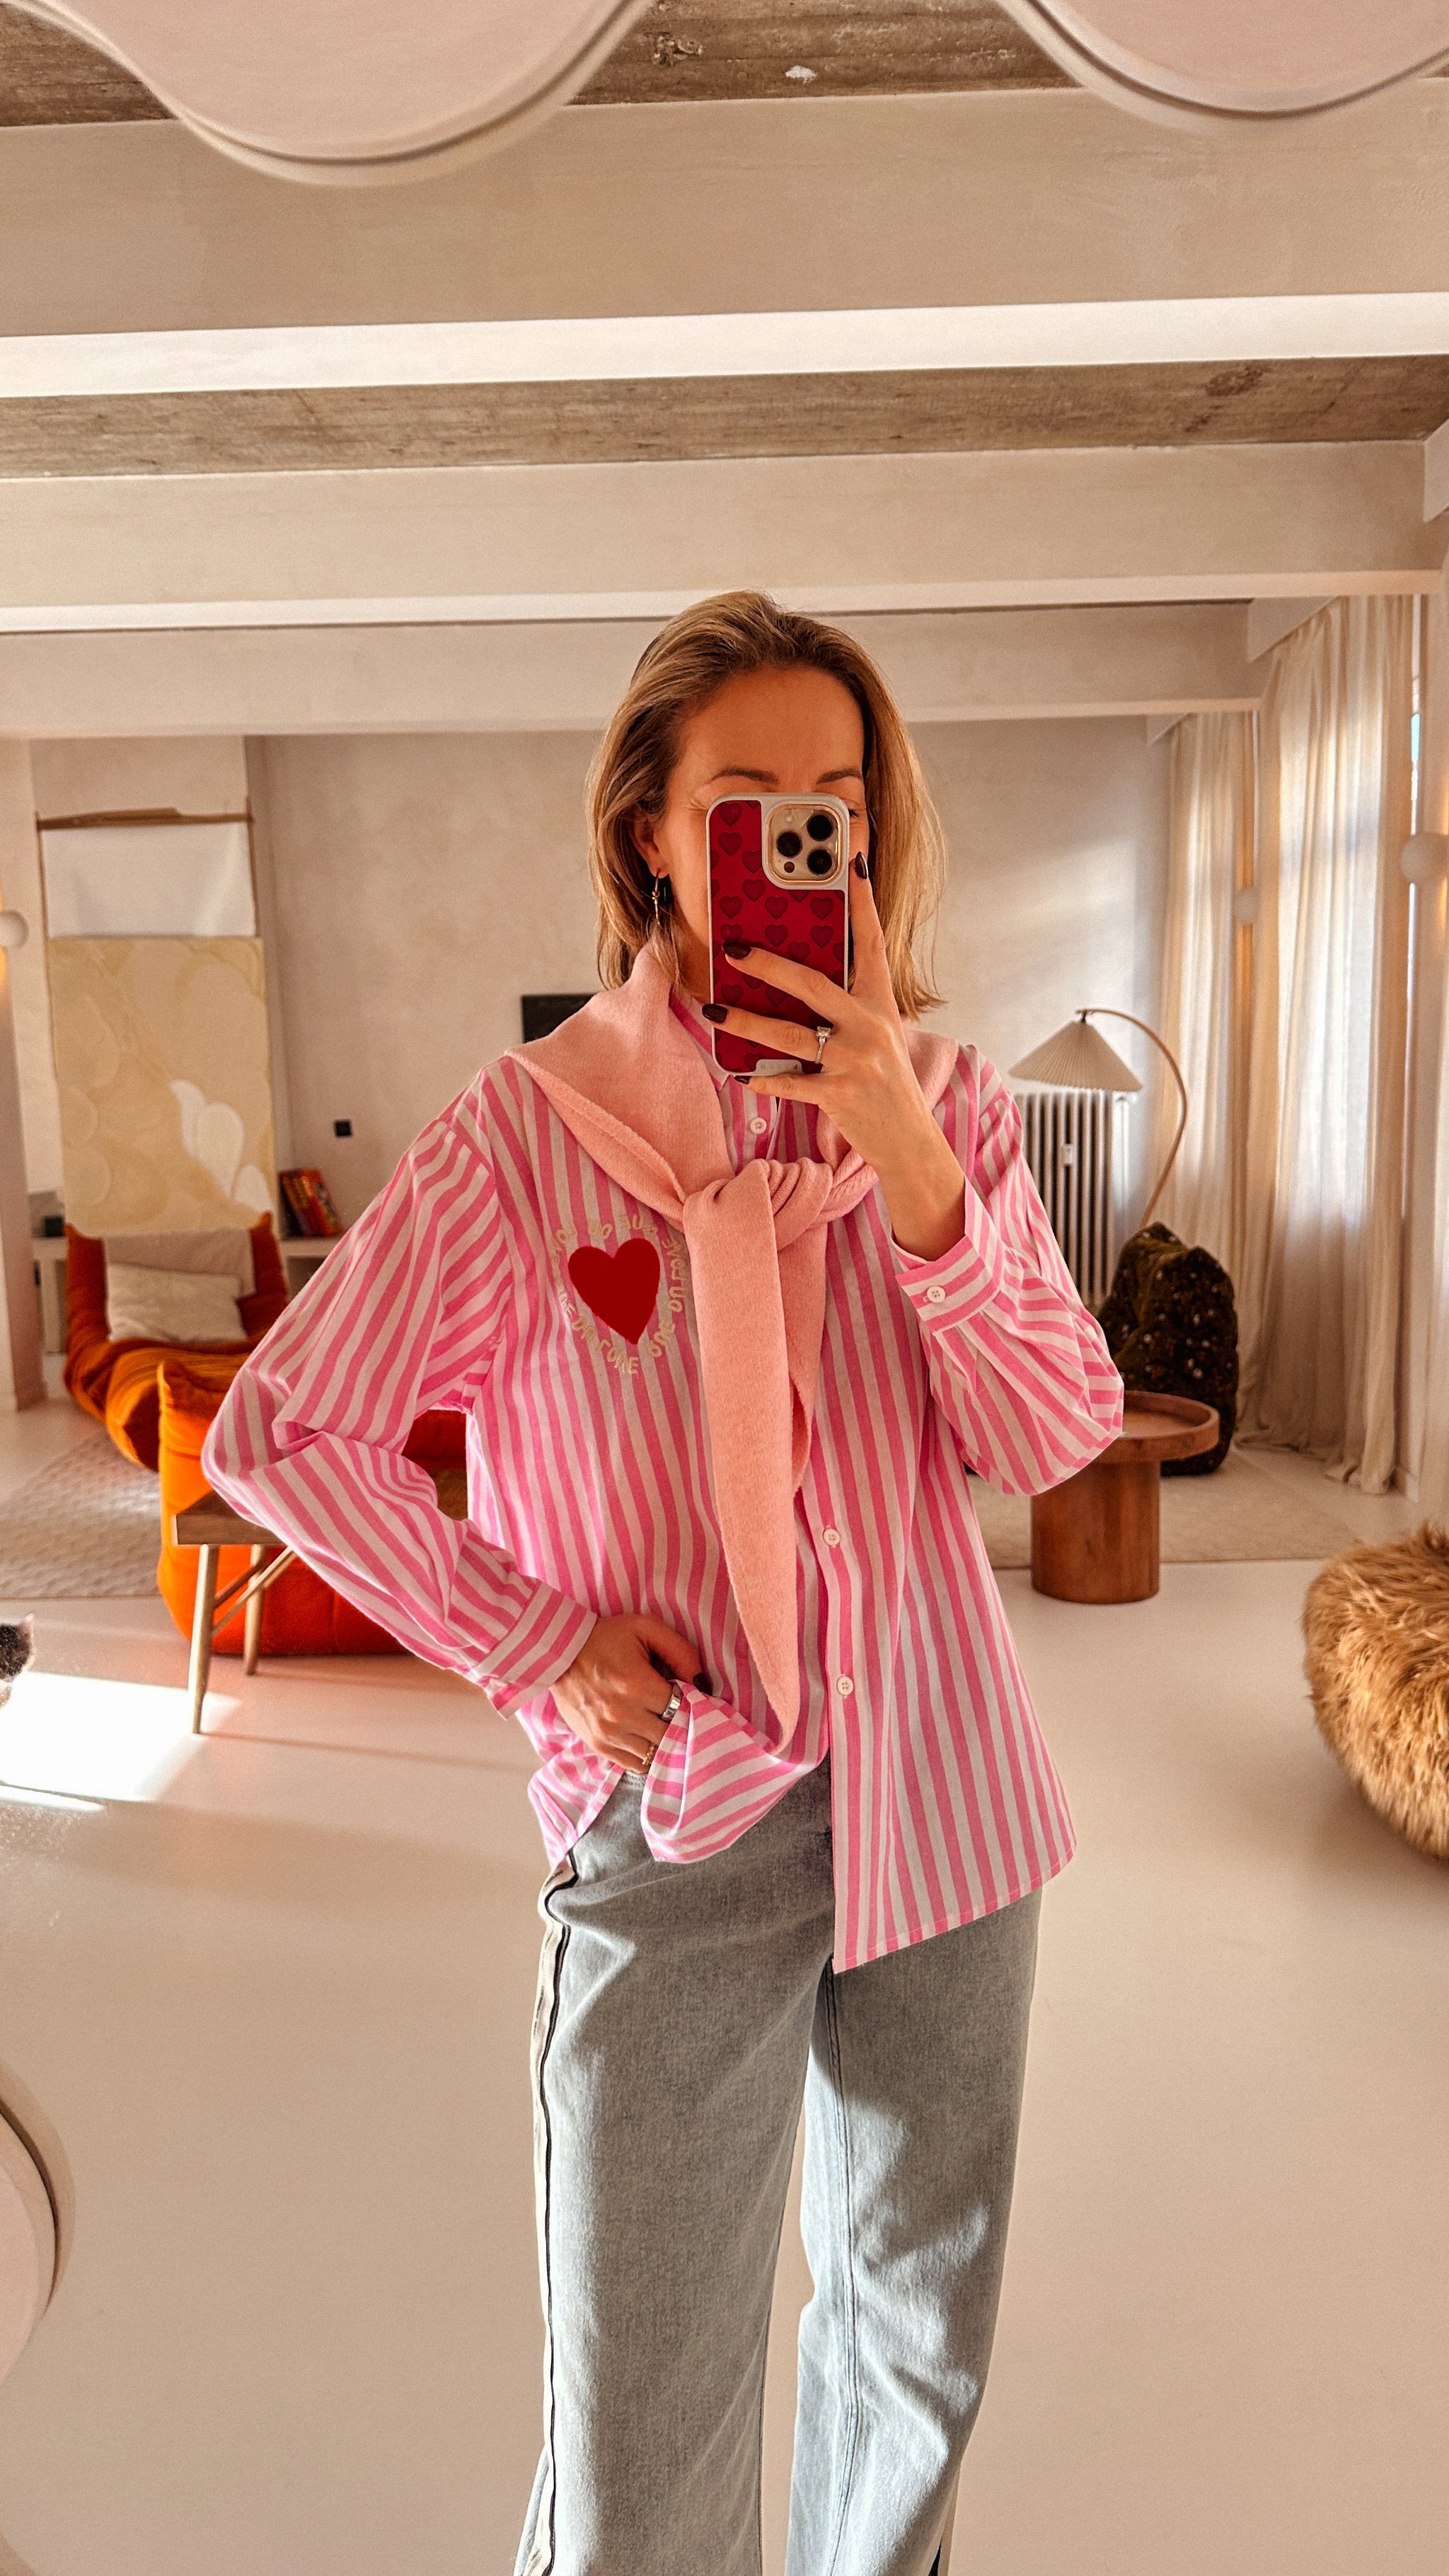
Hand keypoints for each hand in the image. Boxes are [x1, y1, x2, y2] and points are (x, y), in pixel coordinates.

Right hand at [552, 1612, 708, 1774]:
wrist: (559, 1652)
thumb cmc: (606, 1637)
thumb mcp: (646, 1628)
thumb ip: (681, 1652)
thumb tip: (703, 1685)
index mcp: (637, 1685)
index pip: (683, 1707)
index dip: (693, 1701)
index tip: (691, 1695)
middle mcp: (623, 1715)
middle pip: (671, 1734)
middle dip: (682, 1723)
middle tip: (682, 1711)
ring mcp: (609, 1734)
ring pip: (656, 1754)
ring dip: (666, 1742)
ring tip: (667, 1726)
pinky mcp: (598, 1744)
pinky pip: (635, 1764)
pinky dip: (649, 1756)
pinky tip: (652, 1741)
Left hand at [710, 858, 967, 1258]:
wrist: (909, 1140)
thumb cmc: (885, 1081)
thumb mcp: (878, 1034)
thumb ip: (850, 1005)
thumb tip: (800, 977)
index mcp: (880, 1003)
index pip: (872, 943)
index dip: (862, 902)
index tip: (851, 862)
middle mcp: (869, 1025)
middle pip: (812, 983)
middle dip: (768, 963)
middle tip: (731, 949)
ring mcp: (855, 1060)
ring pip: (790, 1032)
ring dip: (746, 1021)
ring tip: (715, 1009)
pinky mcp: (841, 1094)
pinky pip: (792, 1080)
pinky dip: (765, 1077)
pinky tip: (741, 1073)